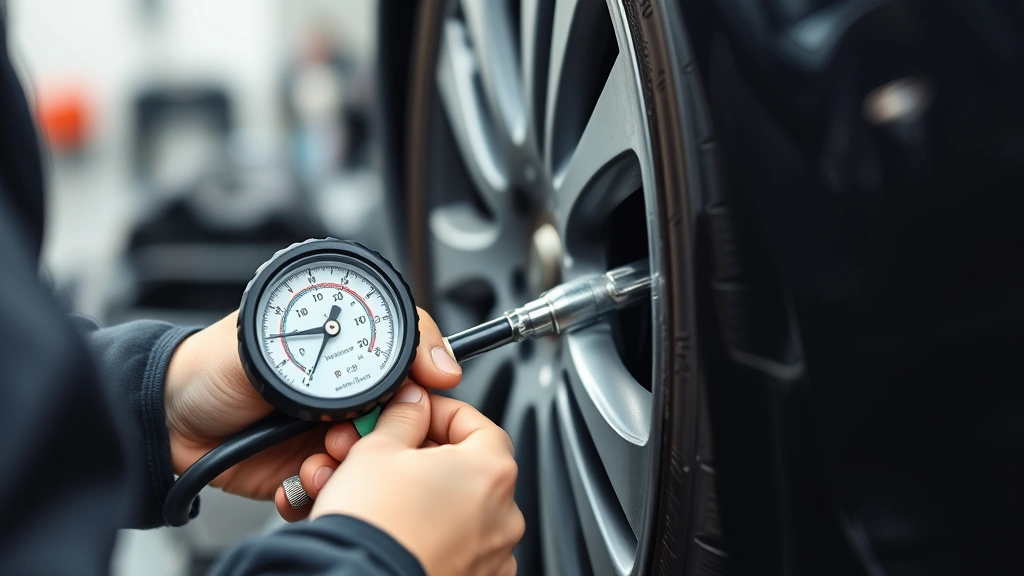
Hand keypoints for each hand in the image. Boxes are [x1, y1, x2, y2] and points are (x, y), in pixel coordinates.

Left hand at [163, 308, 462, 501]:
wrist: (168, 422)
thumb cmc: (211, 367)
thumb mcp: (267, 336)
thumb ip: (327, 336)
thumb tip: (391, 344)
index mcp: (347, 349)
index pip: (411, 354)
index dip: (426, 372)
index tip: (431, 387)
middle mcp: (349, 391)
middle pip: (405, 412)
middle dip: (388, 430)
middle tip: (350, 433)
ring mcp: (334, 434)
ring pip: (378, 456)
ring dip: (353, 463)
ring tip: (317, 460)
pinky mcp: (315, 471)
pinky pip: (340, 487)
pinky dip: (325, 489)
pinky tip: (301, 480)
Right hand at [291, 385, 523, 575]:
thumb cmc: (373, 524)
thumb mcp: (378, 449)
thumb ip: (404, 417)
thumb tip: (412, 404)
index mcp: (491, 471)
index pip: (475, 423)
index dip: (438, 412)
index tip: (413, 413)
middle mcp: (504, 514)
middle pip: (467, 468)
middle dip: (426, 457)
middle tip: (390, 453)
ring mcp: (493, 553)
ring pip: (459, 509)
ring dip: (426, 495)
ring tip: (385, 494)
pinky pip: (457, 545)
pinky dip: (432, 533)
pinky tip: (399, 528)